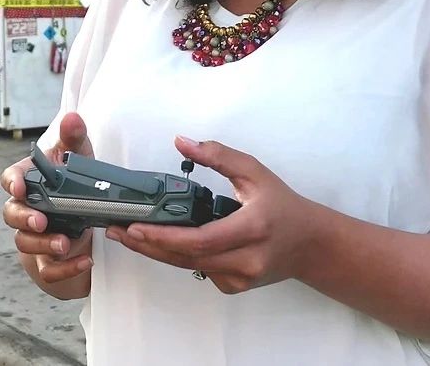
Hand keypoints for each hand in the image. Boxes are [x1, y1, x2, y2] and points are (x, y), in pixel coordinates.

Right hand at [1, 112, 95, 287]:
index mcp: (29, 181)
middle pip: (11, 214)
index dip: (12, 183)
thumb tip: (72, 118)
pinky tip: (86, 262)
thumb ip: (74, 138)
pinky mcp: (47, 259)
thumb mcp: (79, 157)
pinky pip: (48, 269)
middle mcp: (26, 209)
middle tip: (40, 221)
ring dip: (43, 244)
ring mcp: (34, 236)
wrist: (85, 216)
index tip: (20, 187)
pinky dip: (65, 268)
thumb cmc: (74, 181)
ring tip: (64, 244)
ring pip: (25, 243)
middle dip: (24, 218)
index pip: (11, 179)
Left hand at [104, 137, 319, 294]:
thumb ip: (218, 156)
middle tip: (119, 232)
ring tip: (130, 236)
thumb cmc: (282, 205)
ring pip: (190, 267)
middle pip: (187, 258)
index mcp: (253, 227)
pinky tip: (170, 243)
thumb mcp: (254, 172)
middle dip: (149, 246)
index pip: (201, 240)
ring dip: (158, 252)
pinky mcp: (235, 287)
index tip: (136, 228)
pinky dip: (184, 257)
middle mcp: (247, 259)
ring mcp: (241, 278)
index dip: (165, 238)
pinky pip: (201, 271)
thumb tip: (181, 142)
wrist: (309, 244)